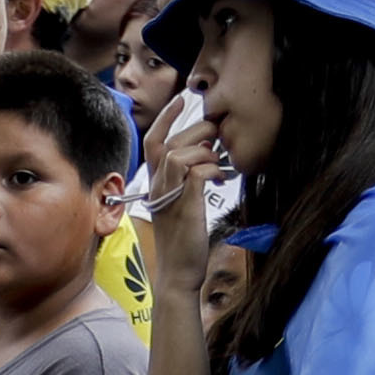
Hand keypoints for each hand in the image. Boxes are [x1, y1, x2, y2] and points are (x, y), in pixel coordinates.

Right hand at [134, 90, 222, 299]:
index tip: (181, 99)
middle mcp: (158, 187)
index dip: (166, 118)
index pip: (154, 141)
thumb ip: (187, 183)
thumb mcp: (181, 207)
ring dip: (204, 150)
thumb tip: (206, 160)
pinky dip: (211, 168)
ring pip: (180, 153)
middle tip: (216, 136)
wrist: (178, 275)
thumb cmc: (182, 243)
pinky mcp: (185, 205)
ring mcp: (170, 196)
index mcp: (155, 185)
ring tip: (219, 161)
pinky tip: (221, 177)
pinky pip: (196, 171)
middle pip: (169, 142)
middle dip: (196, 131)